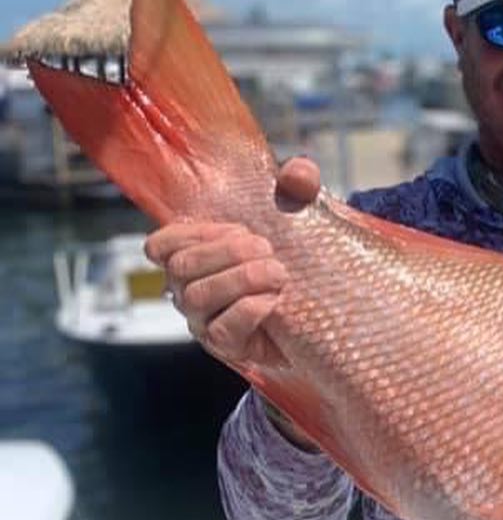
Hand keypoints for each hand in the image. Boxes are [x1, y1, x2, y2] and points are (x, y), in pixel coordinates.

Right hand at [144, 156, 320, 372]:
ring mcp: (206, 322)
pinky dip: (248, 310)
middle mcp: (191, 291)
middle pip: (180, 268)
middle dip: (225, 252)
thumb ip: (299, 186)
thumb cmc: (297, 259)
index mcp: (196, 257)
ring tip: (277, 273)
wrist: (325, 315)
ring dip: (240, 279)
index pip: (159, 246)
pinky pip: (223, 330)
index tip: (234, 228)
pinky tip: (273, 301)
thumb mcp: (299, 217)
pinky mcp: (229, 348)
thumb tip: (297, 171)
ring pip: (198, 297)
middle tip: (267, 249)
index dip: (188, 234)